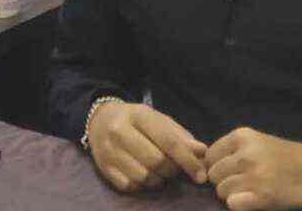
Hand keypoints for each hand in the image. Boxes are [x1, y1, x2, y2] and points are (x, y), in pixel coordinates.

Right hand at [85, 100, 208, 191]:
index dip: (188, 161)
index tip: (201, 175)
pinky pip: (130, 186)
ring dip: (158, 179)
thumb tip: (202, 152)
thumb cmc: (136, 121)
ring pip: (144, 177)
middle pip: (157, 162)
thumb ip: (180, 136)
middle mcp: (120, 131)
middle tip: (174, 168)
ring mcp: (109, 151)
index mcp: (138, 115)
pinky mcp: (104, 168)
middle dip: (172, 170)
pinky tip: (143, 174)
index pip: (169, 141)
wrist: (99, 120)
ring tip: (159, 171)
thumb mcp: (158, 120)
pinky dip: (142, 185)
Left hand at [203, 128, 301, 210]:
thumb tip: (203, 166)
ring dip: (232, 195)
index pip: (210, 156)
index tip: (230, 172)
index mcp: (242, 136)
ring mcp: (253, 176)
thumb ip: (233, 150)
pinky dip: (239, 205)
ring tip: (250, 191)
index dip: (217, 167)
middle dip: (223, 182)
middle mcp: (245, 154)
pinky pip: (232, 204)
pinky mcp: (262, 197)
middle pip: (213, 175)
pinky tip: (253, 200)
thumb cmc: (284, 156)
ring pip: (221, 191)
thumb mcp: (257, 142)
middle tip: (242, 183)